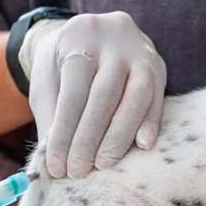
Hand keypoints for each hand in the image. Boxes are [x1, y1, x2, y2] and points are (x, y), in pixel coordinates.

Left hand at [20, 12, 166, 177]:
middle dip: (90, 138)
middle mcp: (115, 40)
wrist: (90, 33)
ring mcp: (141, 51)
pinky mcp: (159, 66)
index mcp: (80, 37)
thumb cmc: (62, 63)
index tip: (57, 166)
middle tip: (79, 171)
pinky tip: (142, 145)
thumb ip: (51, 115)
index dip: (64, 133)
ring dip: (120, 136)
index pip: (73, 92)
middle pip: (105, 95)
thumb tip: (54, 159)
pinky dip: (150, 123)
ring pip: (137, 96)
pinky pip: (157, 98)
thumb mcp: (46, 80)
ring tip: (104, 164)